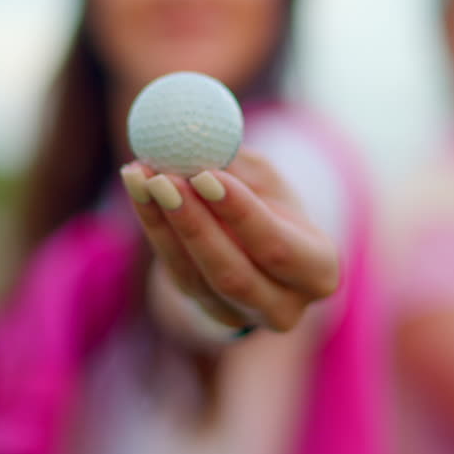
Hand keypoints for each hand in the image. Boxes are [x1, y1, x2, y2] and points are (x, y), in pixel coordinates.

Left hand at [119, 150, 338, 331]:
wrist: (254, 246)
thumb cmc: (271, 204)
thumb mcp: (267, 181)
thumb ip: (238, 166)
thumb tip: (203, 139)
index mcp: (318, 271)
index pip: (277, 247)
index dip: (241, 213)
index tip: (205, 174)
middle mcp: (283, 305)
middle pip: (232, 273)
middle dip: (194, 224)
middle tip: (164, 178)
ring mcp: (238, 314)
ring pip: (194, 274)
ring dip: (162, 222)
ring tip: (141, 174)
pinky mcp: (202, 309)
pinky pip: (171, 268)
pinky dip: (150, 224)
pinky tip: (136, 183)